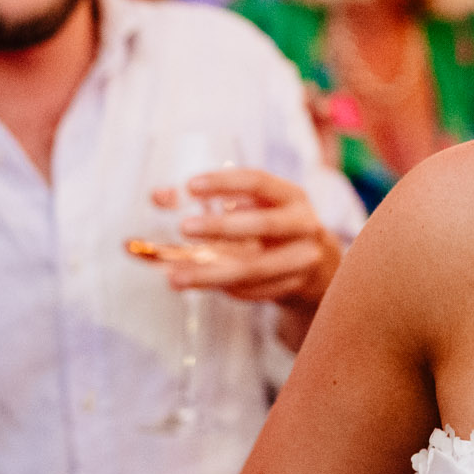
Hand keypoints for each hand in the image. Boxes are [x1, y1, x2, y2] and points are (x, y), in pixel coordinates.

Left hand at [143, 168, 339, 314]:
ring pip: (255, 269)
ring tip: (175, 278)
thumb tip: (157, 196)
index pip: (258, 182)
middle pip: (264, 225)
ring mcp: (302, 259)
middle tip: (184, 228)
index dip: (225, 182)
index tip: (190, 186)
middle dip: (222, 227)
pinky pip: (254, 291)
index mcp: (290, 196)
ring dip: (212, 274)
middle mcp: (303, 225)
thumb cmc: (270, 226)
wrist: (316, 264)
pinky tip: (200, 285)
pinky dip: (224, 289)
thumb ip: (203, 199)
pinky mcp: (293, 288)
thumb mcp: (248, 205)